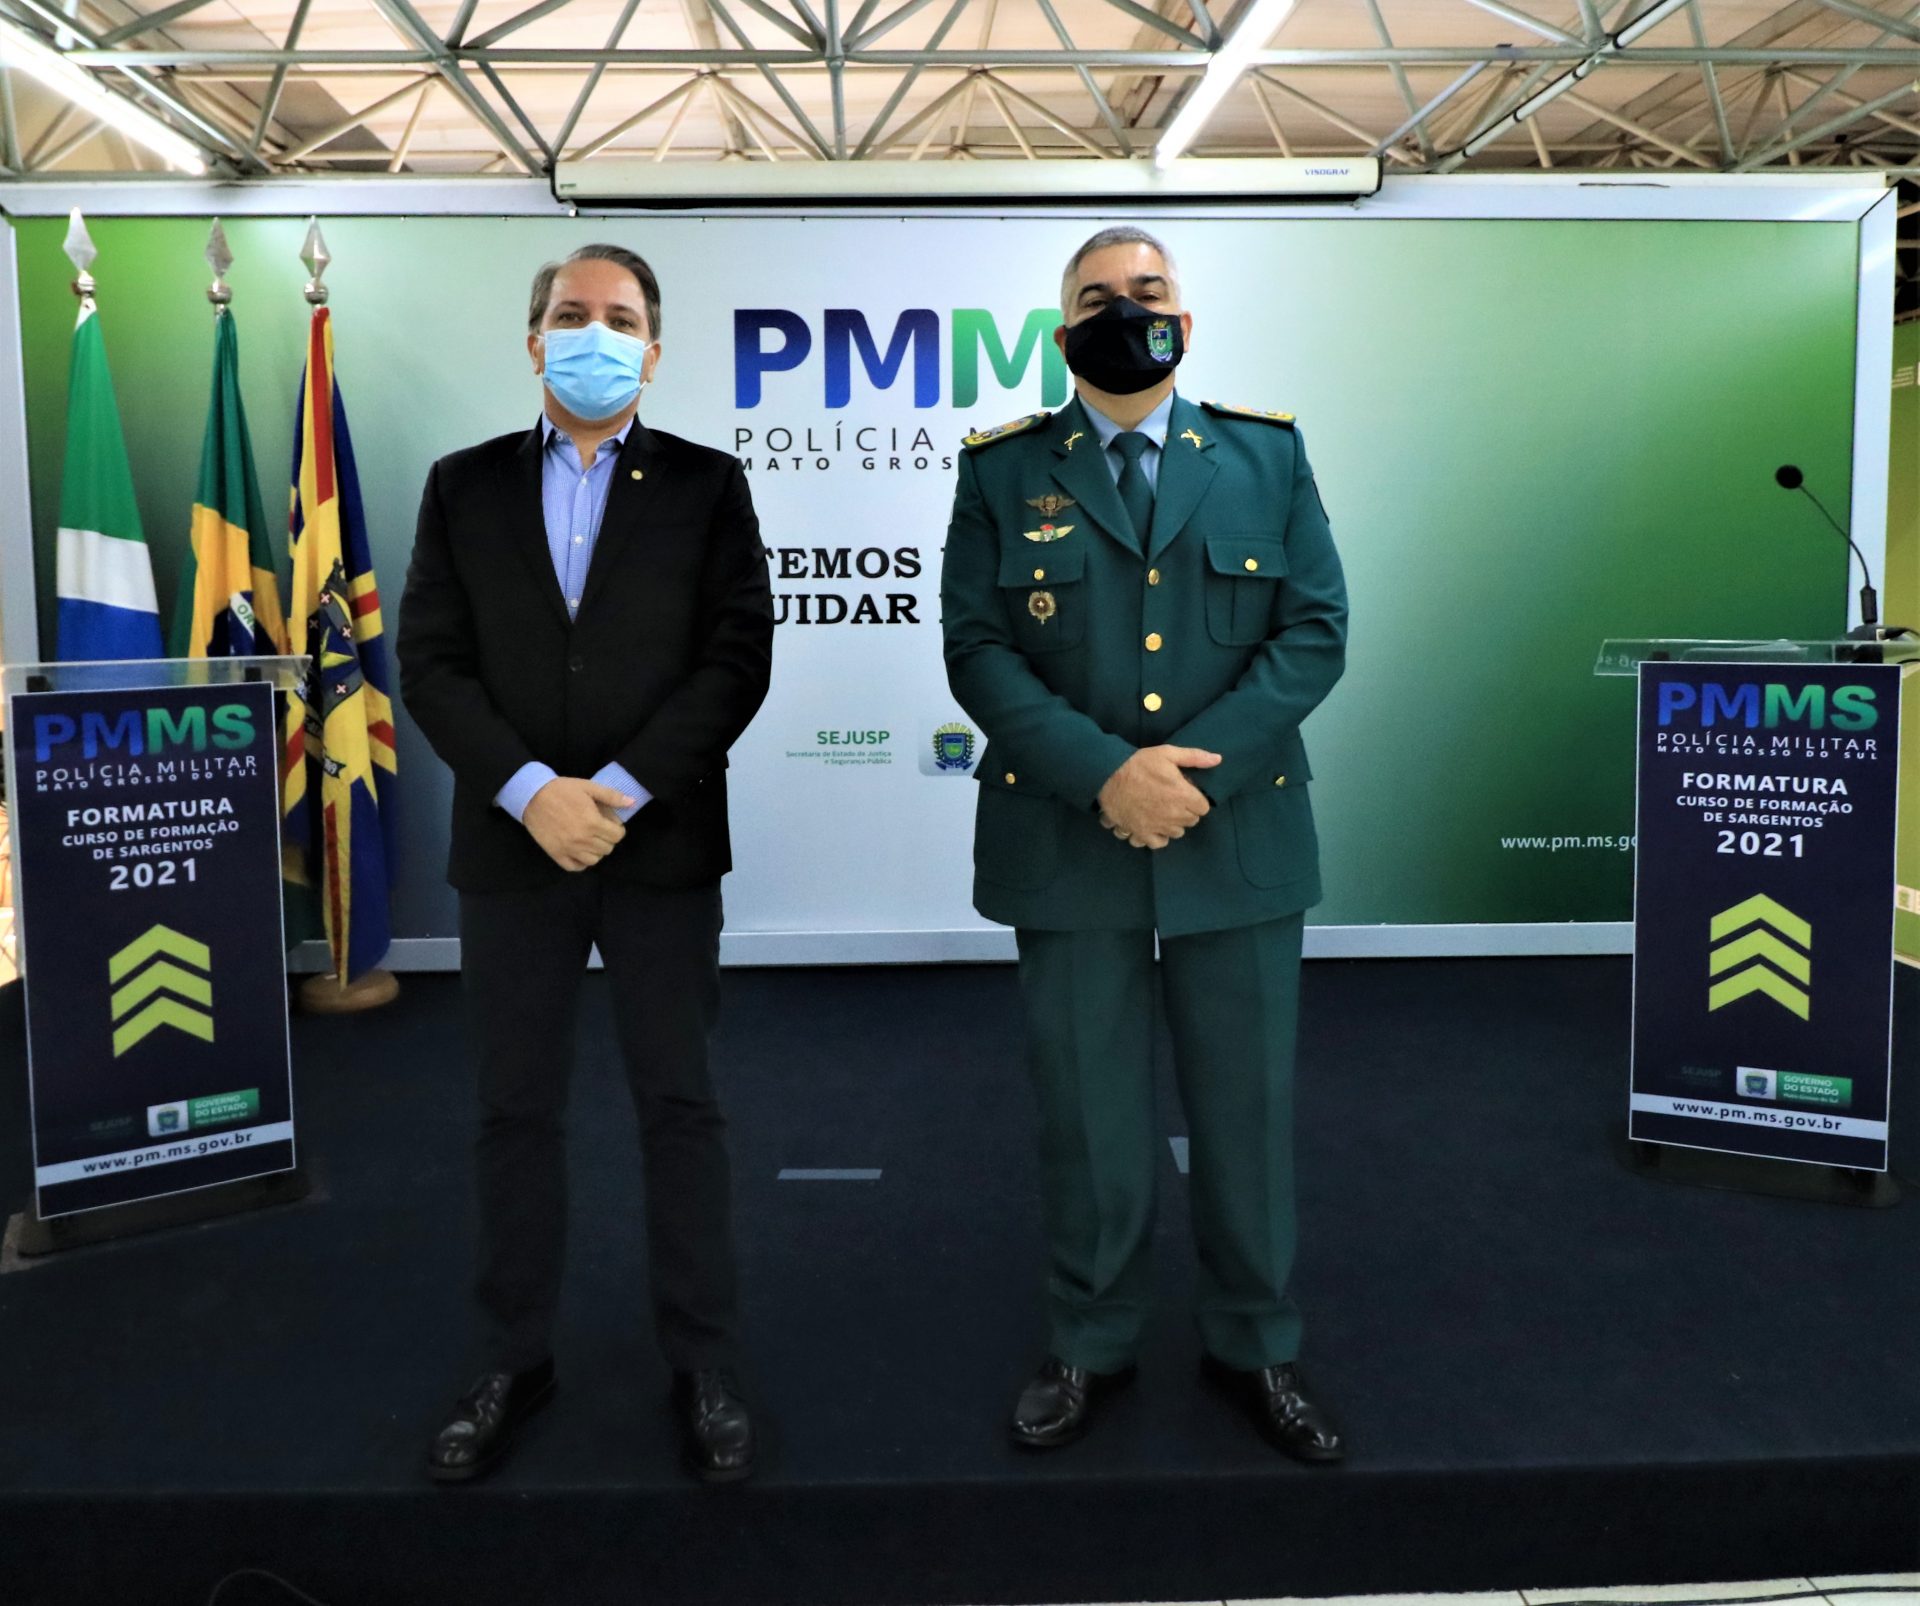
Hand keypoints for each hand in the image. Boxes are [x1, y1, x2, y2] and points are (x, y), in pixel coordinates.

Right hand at [522, 776, 632, 870]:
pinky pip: (575, 867)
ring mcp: (569, 849)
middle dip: (607, 839)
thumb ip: (611, 796)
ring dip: (596, 851)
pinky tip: (579, 852)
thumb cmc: (562, 790)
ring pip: (594, 860)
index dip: (617, 829)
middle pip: (607, 849)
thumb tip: (632, 802)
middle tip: (599, 830)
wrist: (532, 796)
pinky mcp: (556, 854)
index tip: (610, 824)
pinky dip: (581, 863)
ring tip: (590, 840)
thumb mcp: (588, 787)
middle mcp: (582, 839)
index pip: (617, 836)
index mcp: (592, 822)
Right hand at [1096, 746, 1221, 850]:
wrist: (1108, 775)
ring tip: (1163, 811)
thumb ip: (1194, 757)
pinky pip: (1158, 843)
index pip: (1203, 808)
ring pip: (1176, 832)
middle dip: (1186, 810)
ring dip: (1173, 823)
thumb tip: (1218, 759)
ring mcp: (1157, 826)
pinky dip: (1158, 837)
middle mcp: (1173, 815)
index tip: (1186, 792)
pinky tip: (1154, 825)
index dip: (1196, 799)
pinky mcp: (1141, 833)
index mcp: (1183, 795)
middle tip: (1173, 799)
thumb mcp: (1168, 753)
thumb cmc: (1139, 763)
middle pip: (1191, 821)